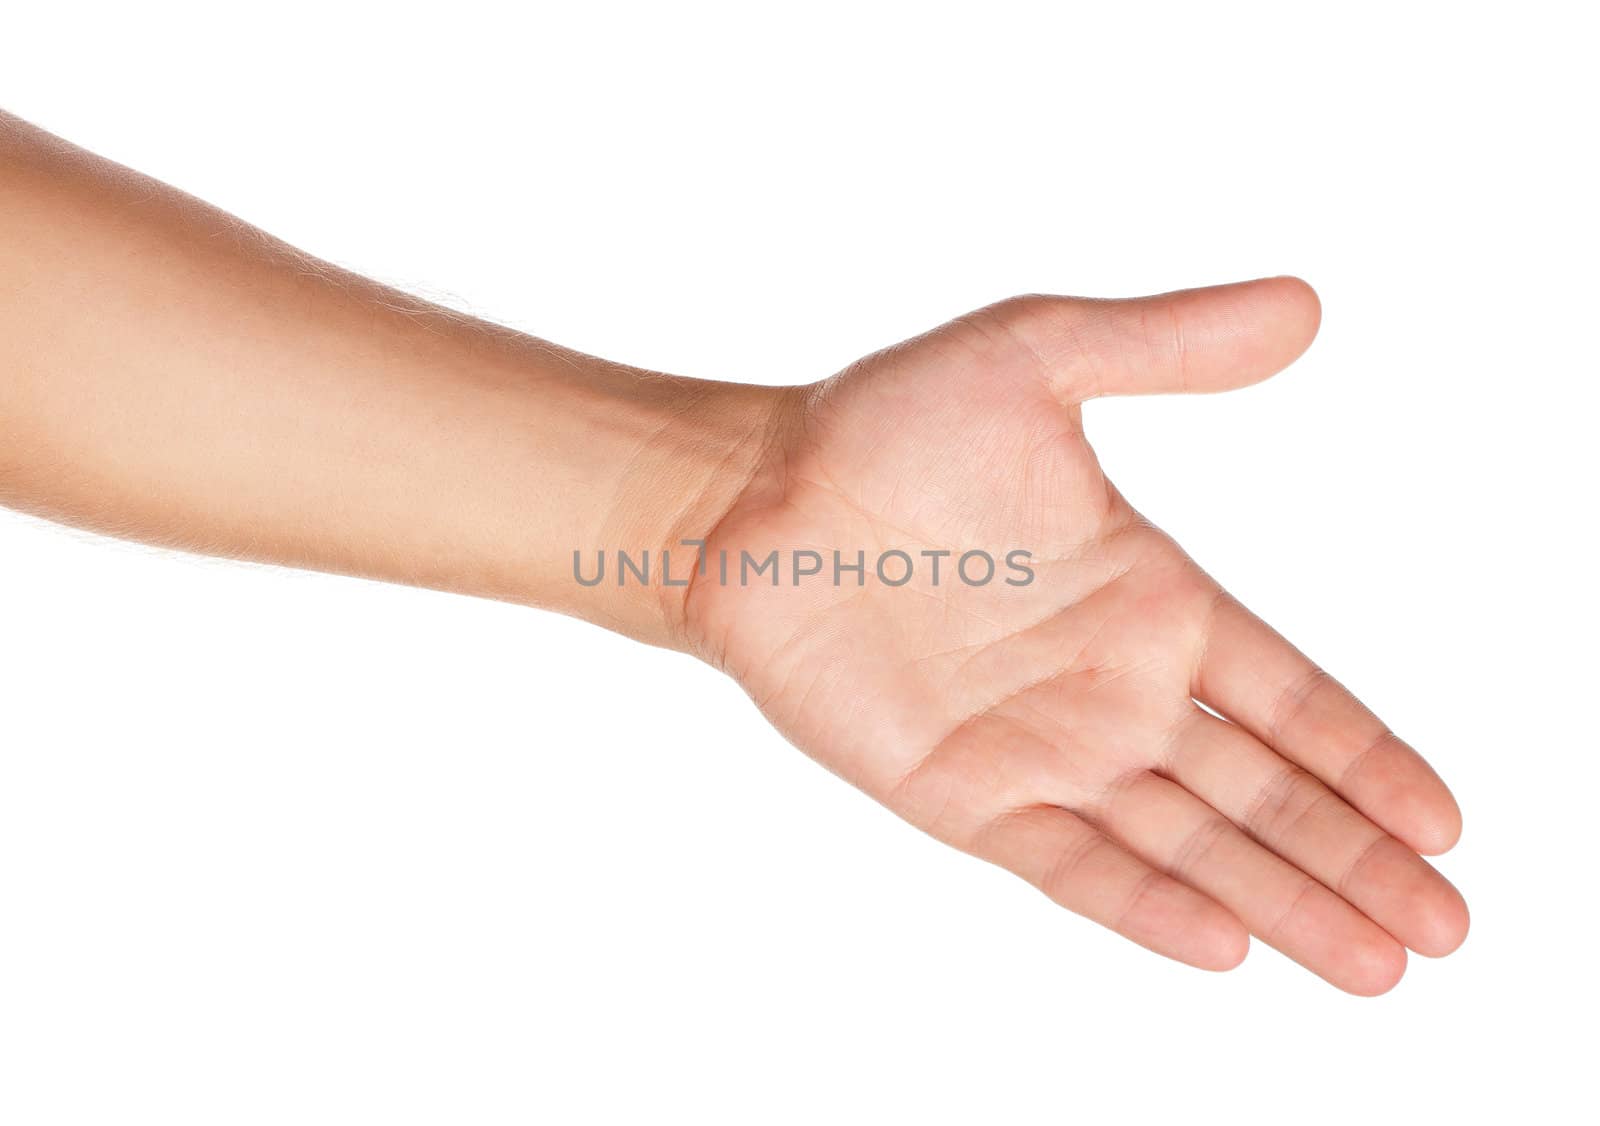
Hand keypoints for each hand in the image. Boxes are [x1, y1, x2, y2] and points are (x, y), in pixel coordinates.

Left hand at [682, 278, 1466, 994]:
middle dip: (1356, 858)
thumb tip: (1304, 305)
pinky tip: (1227, 945)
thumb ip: (1167, 343)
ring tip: (1380, 967)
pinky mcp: (962, 792)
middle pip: (1262, 791)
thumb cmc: (883, 425)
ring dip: (1285, 902)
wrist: (752, 498)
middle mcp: (1111, 688)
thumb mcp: (1038, 356)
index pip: (1291, 697)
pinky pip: (1070, 861)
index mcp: (1151, 597)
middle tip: (1446, 930)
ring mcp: (1041, 747)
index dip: (1369, 758)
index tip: (1450, 822)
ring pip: (1187, 842)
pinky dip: (1145, 903)